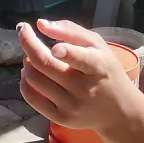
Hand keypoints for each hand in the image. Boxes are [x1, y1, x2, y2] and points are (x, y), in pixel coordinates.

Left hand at [18, 19, 139, 130]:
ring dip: (27, 61)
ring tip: (31, 55)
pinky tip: (30, 72)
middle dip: (28, 43)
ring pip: (34, 79)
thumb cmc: (107, 72)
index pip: (81, 59)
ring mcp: (71, 106)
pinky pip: (31, 98)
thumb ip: (71, 31)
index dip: (65, 51)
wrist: (119, 112)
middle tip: (24, 32)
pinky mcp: (60, 118)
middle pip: (45, 64)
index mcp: (99, 67)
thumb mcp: (99, 46)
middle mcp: (84, 89)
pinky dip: (24, 81)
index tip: (51, 43)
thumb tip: (40, 24)